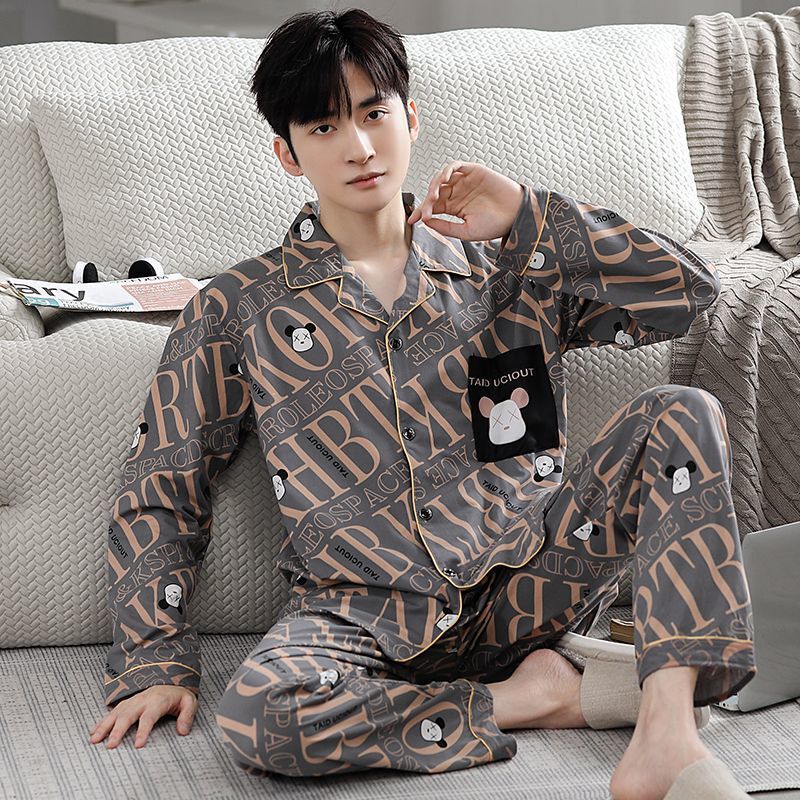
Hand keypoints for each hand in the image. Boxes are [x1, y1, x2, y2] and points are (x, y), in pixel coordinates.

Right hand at [89, 685, 197, 749]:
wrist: (170, 680)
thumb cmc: (178, 695)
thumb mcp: (189, 702)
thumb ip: (187, 716)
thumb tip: (183, 731)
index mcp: (158, 701)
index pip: (149, 716)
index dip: (143, 731)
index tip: (137, 745)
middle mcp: (142, 700)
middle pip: (128, 715)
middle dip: (118, 730)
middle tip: (110, 745)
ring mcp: (132, 701)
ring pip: (116, 713)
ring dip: (105, 726)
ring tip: (95, 740)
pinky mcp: (126, 703)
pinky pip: (112, 712)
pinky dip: (101, 722)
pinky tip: (93, 731)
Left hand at [407, 161, 524, 241]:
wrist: (515, 215)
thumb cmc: (494, 225)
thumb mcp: (466, 232)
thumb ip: (446, 227)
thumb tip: (426, 221)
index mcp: (454, 208)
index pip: (433, 207)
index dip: (422, 212)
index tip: (412, 220)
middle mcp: (457, 193)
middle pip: (434, 193)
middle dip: (427, 201)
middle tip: (426, 210)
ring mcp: (464, 181)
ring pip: (441, 179)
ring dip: (434, 186)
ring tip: (434, 198)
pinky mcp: (473, 171)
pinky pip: (455, 166)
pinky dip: (447, 171)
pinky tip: (444, 180)